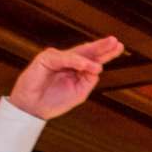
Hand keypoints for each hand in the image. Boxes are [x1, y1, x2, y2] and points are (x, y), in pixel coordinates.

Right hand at [8, 35, 124, 119]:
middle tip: (115, 42)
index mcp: (77, 69)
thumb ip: (88, 80)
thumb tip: (97, 68)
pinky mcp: (46, 58)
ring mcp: (57, 58)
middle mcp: (68, 61)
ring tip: (100, 65)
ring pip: (77, 54)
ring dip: (90, 58)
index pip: (94, 59)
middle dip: (102, 47)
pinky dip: (75, 61)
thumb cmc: (53, 101)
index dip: (106, 53)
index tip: (119, 47)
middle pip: (88, 51)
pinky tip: (86, 65)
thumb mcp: (78, 93)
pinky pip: (63, 58)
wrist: (33, 109)